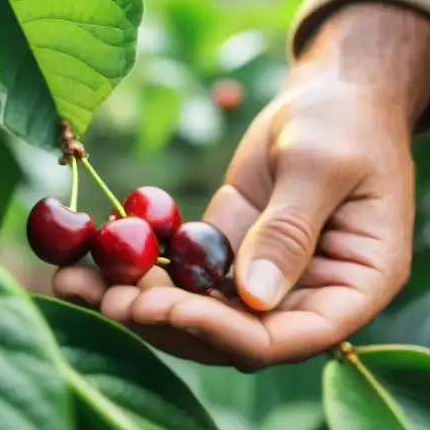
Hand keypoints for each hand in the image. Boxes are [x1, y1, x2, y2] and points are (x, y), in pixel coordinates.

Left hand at [52, 1, 429, 370]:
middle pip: (232, 334)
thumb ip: (289, 229)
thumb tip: (255, 296)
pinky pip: (182, 273)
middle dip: (165, 320)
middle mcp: (309, 298)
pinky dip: (138, 267)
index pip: (289, 337)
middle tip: (105, 298)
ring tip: (74, 281)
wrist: (333, 91)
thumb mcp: (321, 164)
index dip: (222, 332)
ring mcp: (266, 280)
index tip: (163, 307)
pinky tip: (86, 255)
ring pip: (198, 309)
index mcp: (355, 288)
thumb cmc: (345, 120)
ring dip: (137, 299)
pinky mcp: (230, 255)